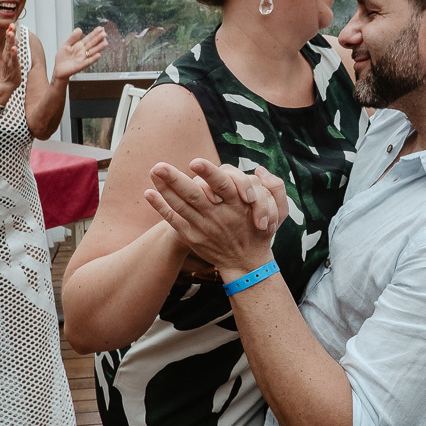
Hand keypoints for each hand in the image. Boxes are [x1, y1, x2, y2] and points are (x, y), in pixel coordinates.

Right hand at [0, 23, 23, 93]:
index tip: (12, 23)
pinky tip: (14, 48)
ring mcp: (10, 61)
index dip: (10, 32)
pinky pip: (13, 59)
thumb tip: (14, 38)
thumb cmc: (11, 69)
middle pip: (8, 42)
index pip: (9, 40)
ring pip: (9, 49)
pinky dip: (13, 54)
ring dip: (10, 41)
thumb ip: (12, 47)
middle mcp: (8, 55)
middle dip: (10, 33)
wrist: (8, 83)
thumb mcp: (11, 56)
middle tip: (11, 25)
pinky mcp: (13, 67)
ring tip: (11, 34)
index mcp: (8, 52)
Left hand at [52, 26, 107, 80]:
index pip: (88, 38)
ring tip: (105, 43)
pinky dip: (94, 58)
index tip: (100, 29)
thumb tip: (79, 29)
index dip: (94, 33)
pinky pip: (89, 61)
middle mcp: (83, 51)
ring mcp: (83, 58)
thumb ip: (73, 37)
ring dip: (99, 48)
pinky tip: (98, 55)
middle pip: (92, 44)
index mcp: (79, 45)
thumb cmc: (62, 58)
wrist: (58, 69)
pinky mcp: (81, 65)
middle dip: (98, 39)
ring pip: (93, 52)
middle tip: (105, 34)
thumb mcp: (65, 45)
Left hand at [146, 159, 286, 275]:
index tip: (195, 162)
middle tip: (159, 165)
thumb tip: (259, 169)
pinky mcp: (192, 236)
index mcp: (237, 204)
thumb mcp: (276, 210)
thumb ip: (273, 187)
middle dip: (176, 179)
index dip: (209, 174)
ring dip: (165, 188)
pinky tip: (148, 193)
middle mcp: (218, 215)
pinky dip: (161, 207)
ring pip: (181, 206)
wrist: (246, 263)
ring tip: (153, 171)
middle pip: (194, 195)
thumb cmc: (258, 230)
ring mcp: (203, 227)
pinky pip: (173, 220)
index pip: (223, 185)